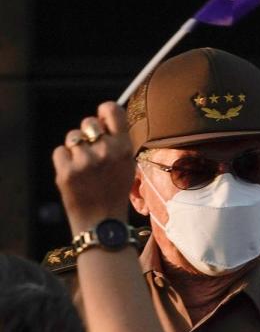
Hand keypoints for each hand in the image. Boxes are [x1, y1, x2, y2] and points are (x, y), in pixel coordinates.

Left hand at [52, 101, 134, 233]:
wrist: (101, 221)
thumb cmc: (115, 191)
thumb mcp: (128, 164)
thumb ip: (118, 141)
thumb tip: (102, 119)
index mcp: (124, 147)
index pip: (112, 110)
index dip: (104, 111)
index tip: (102, 118)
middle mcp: (105, 151)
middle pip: (89, 122)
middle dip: (88, 133)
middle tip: (91, 149)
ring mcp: (85, 161)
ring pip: (72, 137)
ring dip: (76, 148)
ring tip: (84, 166)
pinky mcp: (66, 171)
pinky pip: (60, 151)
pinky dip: (65, 160)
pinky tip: (74, 173)